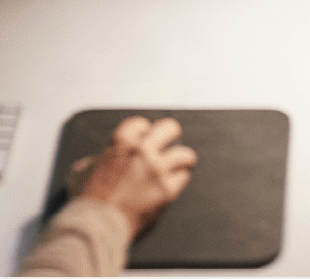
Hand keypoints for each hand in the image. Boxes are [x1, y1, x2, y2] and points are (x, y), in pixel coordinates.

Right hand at [68, 116, 196, 241]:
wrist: (94, 230)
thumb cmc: (85, 204)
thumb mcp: (81, 172)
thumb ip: (95, 160)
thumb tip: (100, 159)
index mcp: (121, 143)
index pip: (141, 123)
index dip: (143, 132)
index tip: (145, 138)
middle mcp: (142, 151)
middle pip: (170, 128)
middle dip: (171, 134)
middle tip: (171, 142)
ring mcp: (157, 170)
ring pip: (184, 154)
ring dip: (182, 160)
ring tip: (180, 164)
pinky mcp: (166, 190)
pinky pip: (183, 176)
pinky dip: (179, 180)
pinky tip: (173, 183)